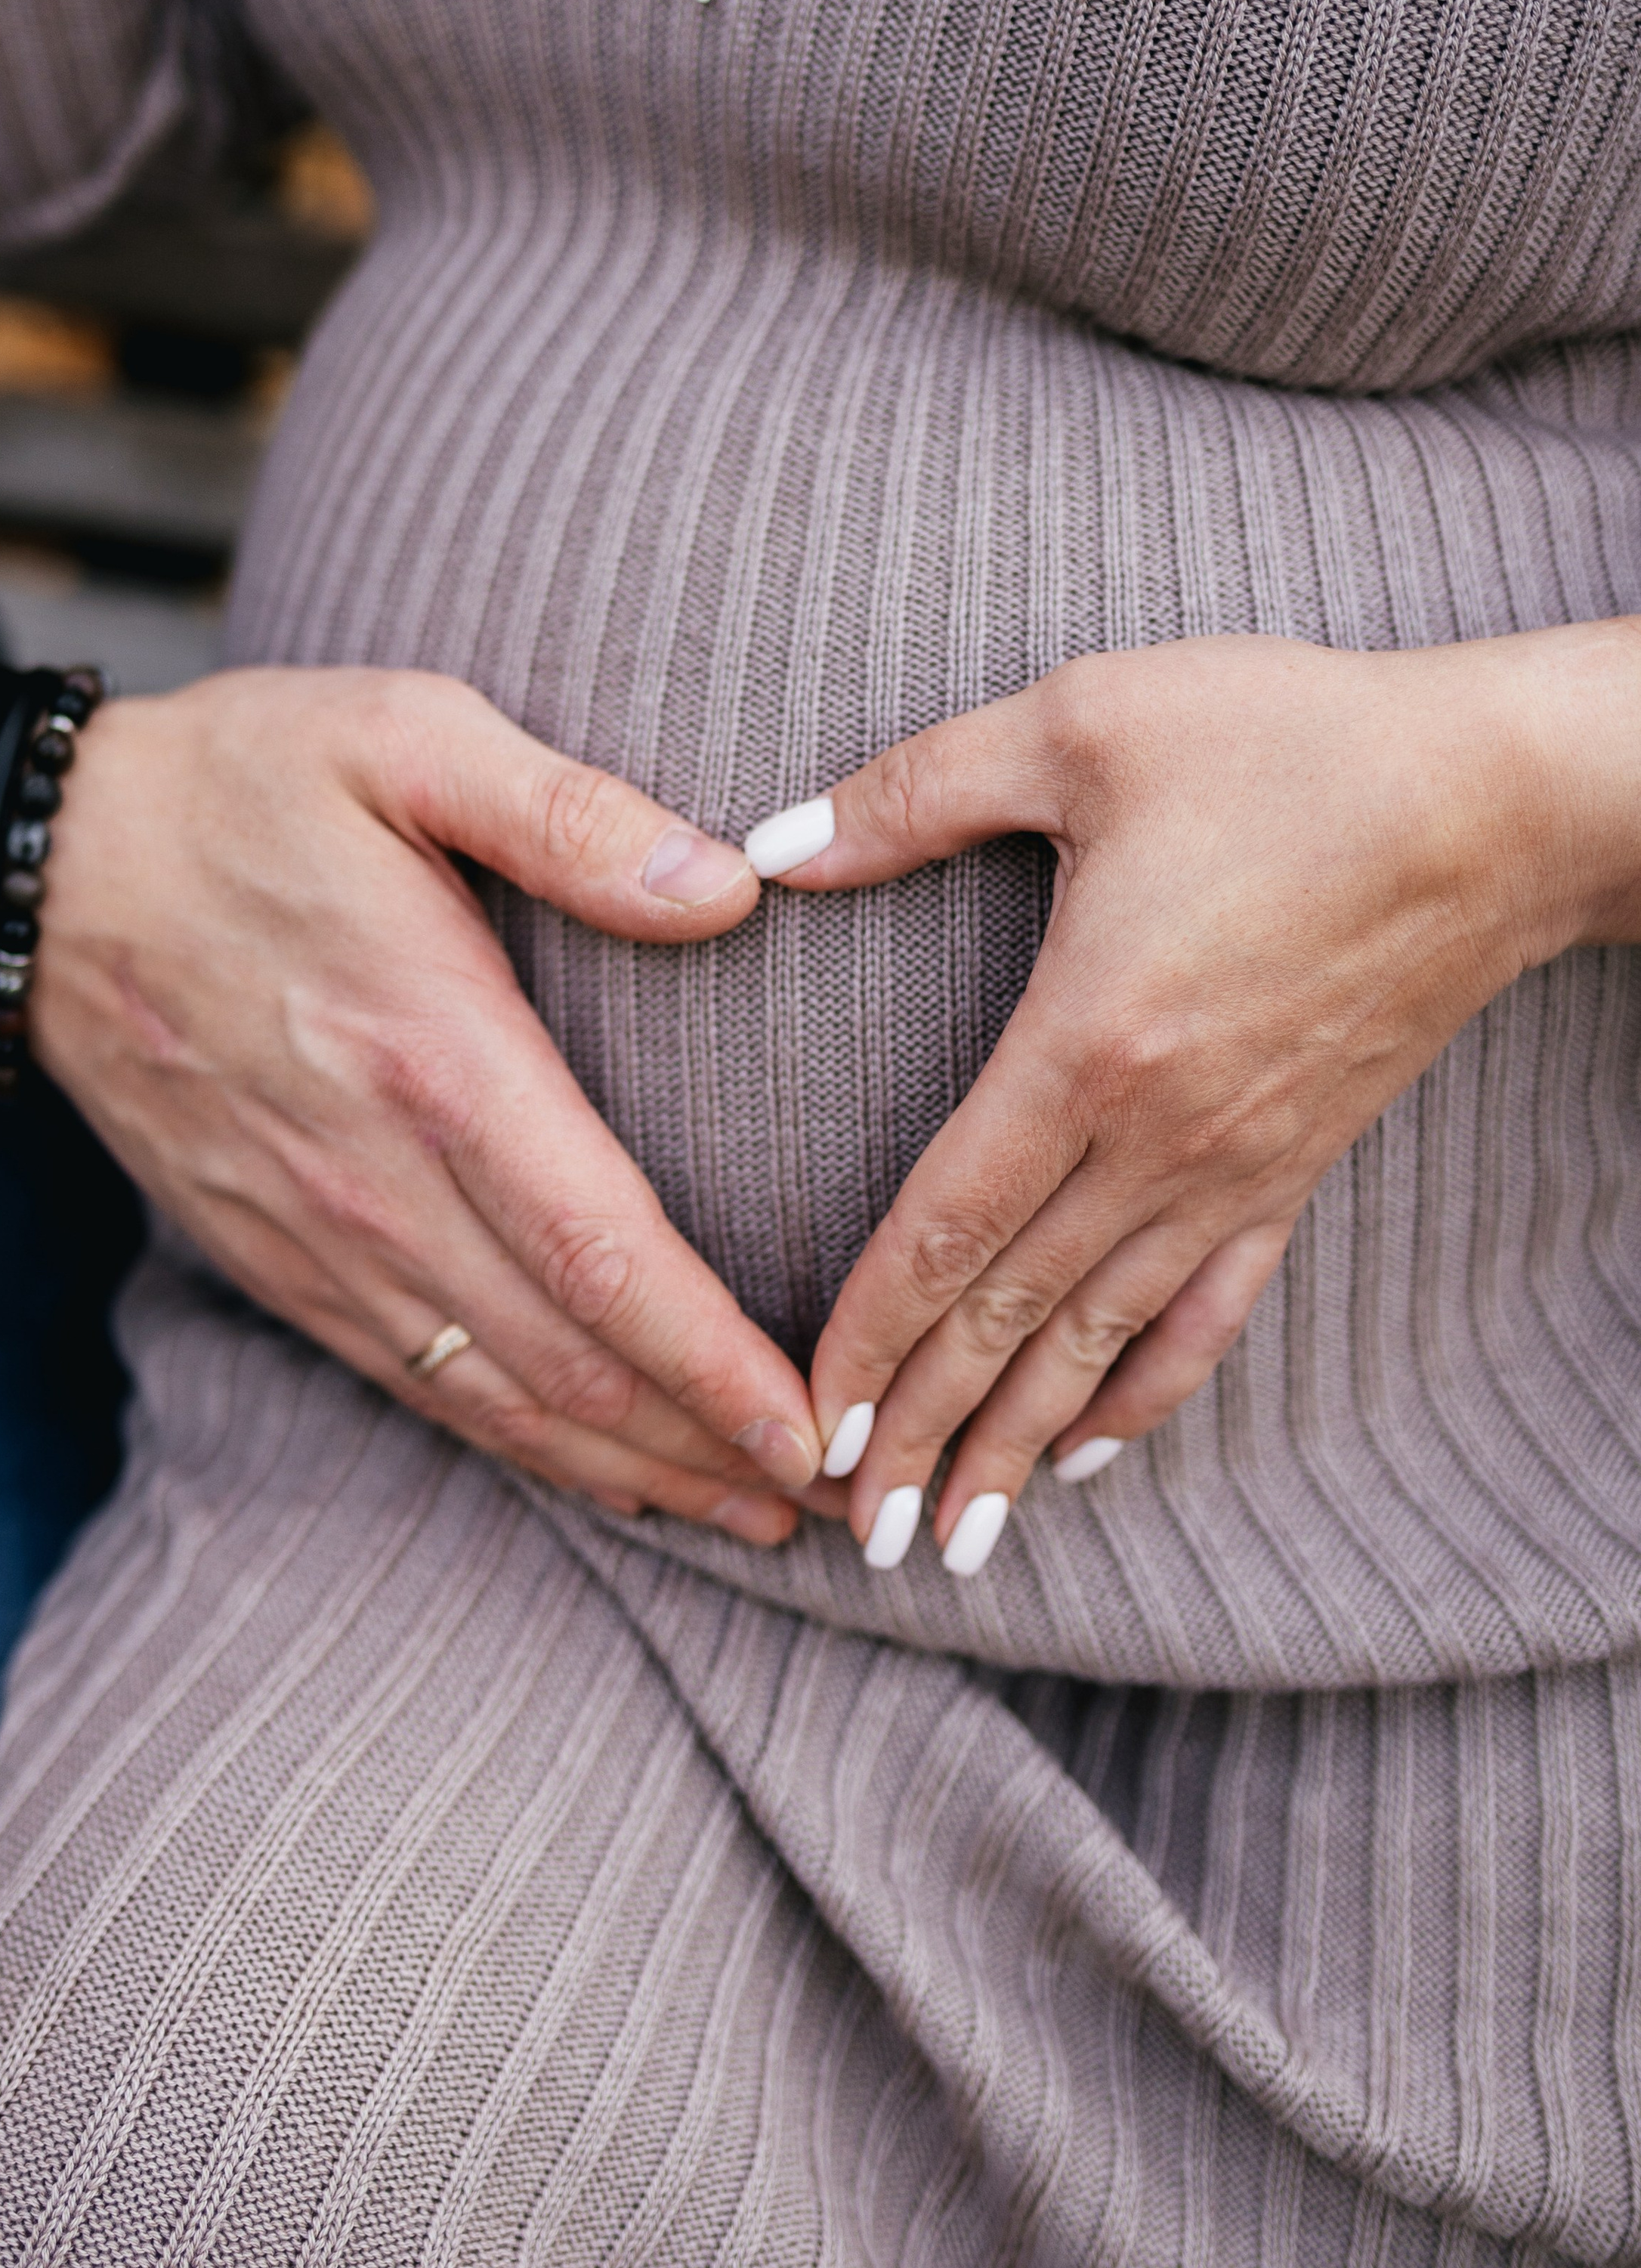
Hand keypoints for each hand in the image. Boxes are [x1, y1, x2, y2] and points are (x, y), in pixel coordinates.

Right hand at [29, 666, 822, 1538]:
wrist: (40, 871)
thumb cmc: (243, 783)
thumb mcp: (406, 735)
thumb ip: (571, 814)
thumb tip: (730, 888)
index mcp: (432, 1053)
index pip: (601, 1252)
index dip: (713, 1364)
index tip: (811, 1433)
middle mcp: (374, 1175)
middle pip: (564, 1359)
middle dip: (702, 1447)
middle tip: (829, 1500)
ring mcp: (313, 1232)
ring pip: (490, 1395)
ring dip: (623, 1469)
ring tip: (739, 1516)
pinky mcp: (269, 1256)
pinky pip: (407, 1379)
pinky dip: (513, 1442)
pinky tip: (591, 1469)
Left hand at [750, 624, 1640, 1573]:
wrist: (1499, 798)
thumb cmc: (1287, 741)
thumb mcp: (1082, 722)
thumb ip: (915, 792)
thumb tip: (767, 845)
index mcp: (1084, 1044)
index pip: (944, 1229)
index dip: (867, 1336)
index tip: (805, 1423)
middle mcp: (1155, 1140)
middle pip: (1009, 1322)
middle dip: (919, 1434)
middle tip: (844, 1534)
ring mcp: (1232, 1169)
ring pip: (1098, 1346)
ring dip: (1012, 1449)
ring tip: (945, 1545)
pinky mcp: (1292, 1169)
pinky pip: (1205, 1317)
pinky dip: (1139, 1399)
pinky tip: (1084, 1457)